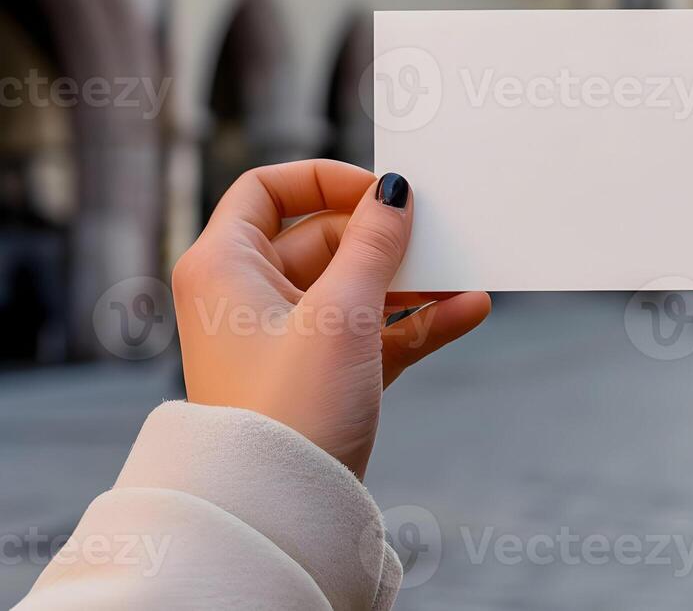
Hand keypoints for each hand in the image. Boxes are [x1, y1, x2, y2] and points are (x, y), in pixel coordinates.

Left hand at [172, 159, 490, 477]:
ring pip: (354, 287)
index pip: (267, 190)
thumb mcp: (340, 312)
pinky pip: (372, 331)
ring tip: (464, 275)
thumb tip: (394, 190)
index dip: (326, 180)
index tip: (380, 194)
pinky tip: (466, 312)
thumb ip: (374, 243)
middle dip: (384, 240)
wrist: (279, 514)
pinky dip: (414, 322)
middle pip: (322, 238)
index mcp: (225, 266)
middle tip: (437, 236)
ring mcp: (286, 339)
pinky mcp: (320, 376)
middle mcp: (247, 296)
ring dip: (410, 282)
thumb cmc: (288, 409)